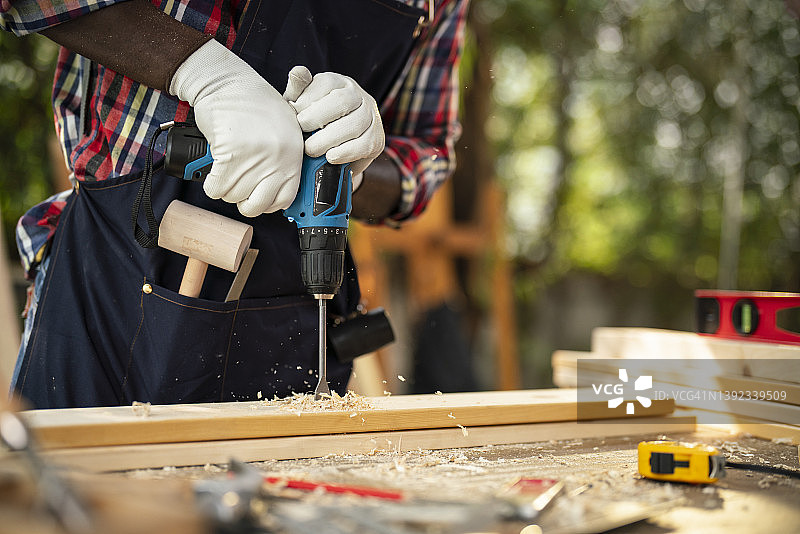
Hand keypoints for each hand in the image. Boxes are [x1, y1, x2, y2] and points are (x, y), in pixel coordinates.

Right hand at [170, 40, 303, 216]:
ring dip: (225, 189)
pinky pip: (217, 187)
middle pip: (257, 205)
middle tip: (237, 187)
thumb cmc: (253, 104)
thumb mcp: (284, 131)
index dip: (266, 203)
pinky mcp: (231, 153)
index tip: (256, 196)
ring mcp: (255, 157)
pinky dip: (211, 184)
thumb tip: (275, 192)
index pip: (284, 200)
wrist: (228, 83)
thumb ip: (285, 160)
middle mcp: (278, 159)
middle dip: (243, 201)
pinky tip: (214, 172)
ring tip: (225, 170)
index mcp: (294, 155)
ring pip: (234, 196)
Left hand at [283, 66, 384, 175]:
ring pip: (354, 124)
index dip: (307, 99)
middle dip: (317, 118)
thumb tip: (298, 72)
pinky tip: (330, 157)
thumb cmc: (313, 122)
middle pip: (342, 102)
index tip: (293, 114)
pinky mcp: (377, 138)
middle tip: (301, 131)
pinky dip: (345, 152)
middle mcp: (358, 95)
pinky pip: (364, 145)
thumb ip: (298, 90)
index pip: (326, 83)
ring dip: (329, 139)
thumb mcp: (302, 105)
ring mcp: (371, 116)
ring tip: (311, 149)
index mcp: (338, 82)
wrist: (332, 149)